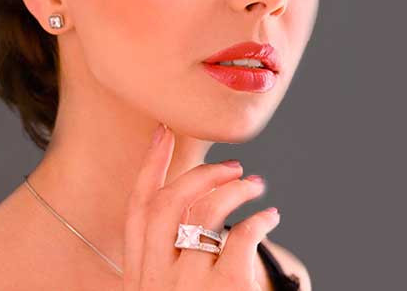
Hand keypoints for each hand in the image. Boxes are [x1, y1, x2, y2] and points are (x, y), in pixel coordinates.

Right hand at [123, 123, 279, 290]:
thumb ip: (164, 261)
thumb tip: (184, 217)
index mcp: (138, 278)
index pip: (137, 210)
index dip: (150, 165)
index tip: (164, 133)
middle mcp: (156, 279)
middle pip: (168, 203)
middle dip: (200, 174)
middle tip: (232, 165)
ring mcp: (188, 285)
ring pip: (206, 211)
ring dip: (235, 190)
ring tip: (254, 186)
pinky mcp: (225, 290)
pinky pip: (242, 236)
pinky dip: (259, 220)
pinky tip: (269, 217)